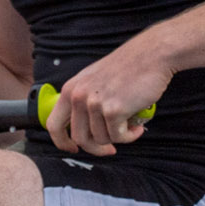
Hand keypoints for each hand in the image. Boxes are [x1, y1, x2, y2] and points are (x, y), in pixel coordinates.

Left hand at [47, 43, 168, 156]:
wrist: (151, 55)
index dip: (62, 142)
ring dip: (118, 138)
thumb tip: (83, 129)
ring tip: (130, 126)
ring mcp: (94, 103)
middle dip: (96, 148)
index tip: (74, 149)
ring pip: (101, 139)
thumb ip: (84, 100)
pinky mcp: (113, 110)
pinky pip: (118, 137)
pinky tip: (138, 127)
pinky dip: (130, 137)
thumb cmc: (127, 68)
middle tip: (110, 149)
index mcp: (70, 89)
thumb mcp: (93, 80)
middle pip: (79, 138)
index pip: (53, 124)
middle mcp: (78, 96)